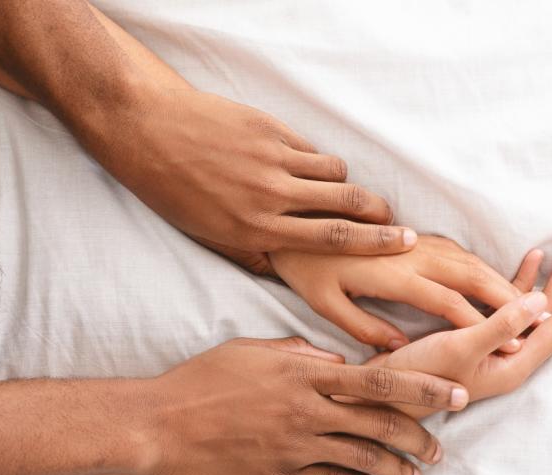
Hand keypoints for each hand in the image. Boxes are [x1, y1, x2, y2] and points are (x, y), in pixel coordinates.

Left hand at [95, 87, 416, 272]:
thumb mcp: (208, 235)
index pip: (332, 239)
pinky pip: (308, 148)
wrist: (147, 131)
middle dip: (381, 213)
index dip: (375, 243)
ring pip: (333, 172)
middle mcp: (270, 195)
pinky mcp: (269, 129)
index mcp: (256, 228)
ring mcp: (272, 158)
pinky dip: (315, 160)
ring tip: (348, 194)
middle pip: (347, 203)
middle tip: (397, 221)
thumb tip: (282, 268)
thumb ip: (250, 252)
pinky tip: (306, 166)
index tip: (404, 243)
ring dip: (347, 184)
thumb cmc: (172, 190)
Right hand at [137, 337, 469, 474]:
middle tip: (440, 446)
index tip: (455, 393)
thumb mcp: (250, 351)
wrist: (156, 426)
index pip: (378, 379)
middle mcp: (305, 410)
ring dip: (397, 469)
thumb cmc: (200, 382)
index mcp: (302, 373)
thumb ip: (298, 353)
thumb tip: (336, 361)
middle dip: (420, 436)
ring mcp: (293, 448)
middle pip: (380, 424)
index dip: (422, 388)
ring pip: (363, 460)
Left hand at [268, 235, 534, 349]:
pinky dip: (481, 266)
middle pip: (470, 274)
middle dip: (507, 298)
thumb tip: (402, 347)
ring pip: (467, 258)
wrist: (294, 220)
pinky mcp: (412, 234)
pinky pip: (456, 250)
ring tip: (529, 301)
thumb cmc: (306, 269)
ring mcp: (413, 241)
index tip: (510, 342)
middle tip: (540, 318)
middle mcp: (410, 253)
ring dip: (500, 279)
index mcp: (391, 275)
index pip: (447, 301)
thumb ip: (365, 328)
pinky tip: (495, 280)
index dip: (481, 323)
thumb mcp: (326, 305)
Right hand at [364, 240, 551, 416]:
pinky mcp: (478, 338)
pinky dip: (521, 281)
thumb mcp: (460, 348)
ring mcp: (497, 348)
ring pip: (535, 308)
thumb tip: (542, 301)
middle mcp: (513, 356)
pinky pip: (510, 306)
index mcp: (516, 363)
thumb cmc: (420, 376)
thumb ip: (500, 325)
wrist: (384, 392)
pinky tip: (528, 261)